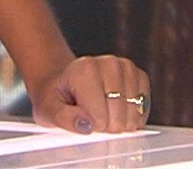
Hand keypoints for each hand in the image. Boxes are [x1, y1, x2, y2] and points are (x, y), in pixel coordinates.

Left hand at [27, 54, 150, 133]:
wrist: (64, 81)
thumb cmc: (57, 97)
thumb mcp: (48, 110)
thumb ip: (64, 119)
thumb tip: (85, 126)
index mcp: (84, 70)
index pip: (100, 118)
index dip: (92, 128)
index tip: (81, 120)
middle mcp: (108, 64)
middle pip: (119, 119)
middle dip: (106, 127)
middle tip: (91, 117)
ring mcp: (126, 68)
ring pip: (133, 116)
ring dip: (120, 122)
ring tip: (103, 111)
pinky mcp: (139, 75)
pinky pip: (143, 107)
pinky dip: (133, 116)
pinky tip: (118, 112)